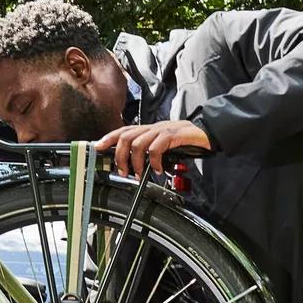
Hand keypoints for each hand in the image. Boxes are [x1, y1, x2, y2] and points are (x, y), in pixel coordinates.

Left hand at [94, 119, 210, 177]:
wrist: (205, 133)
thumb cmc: (184, 141)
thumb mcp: (162, 145)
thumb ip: (149, 151)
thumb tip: (135, 164)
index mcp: (148, 130)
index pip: (124, 130)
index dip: (109, 137)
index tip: (97, 147)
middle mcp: (152, 128)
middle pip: (126, 136)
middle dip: (120, 155)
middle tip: (123, 171)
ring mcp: (162, 130)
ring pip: (138, 143)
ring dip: (135, 162)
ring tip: (138, 174)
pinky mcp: (172, 135)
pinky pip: (156, 148)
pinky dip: (154, 161)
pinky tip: (157, 170)